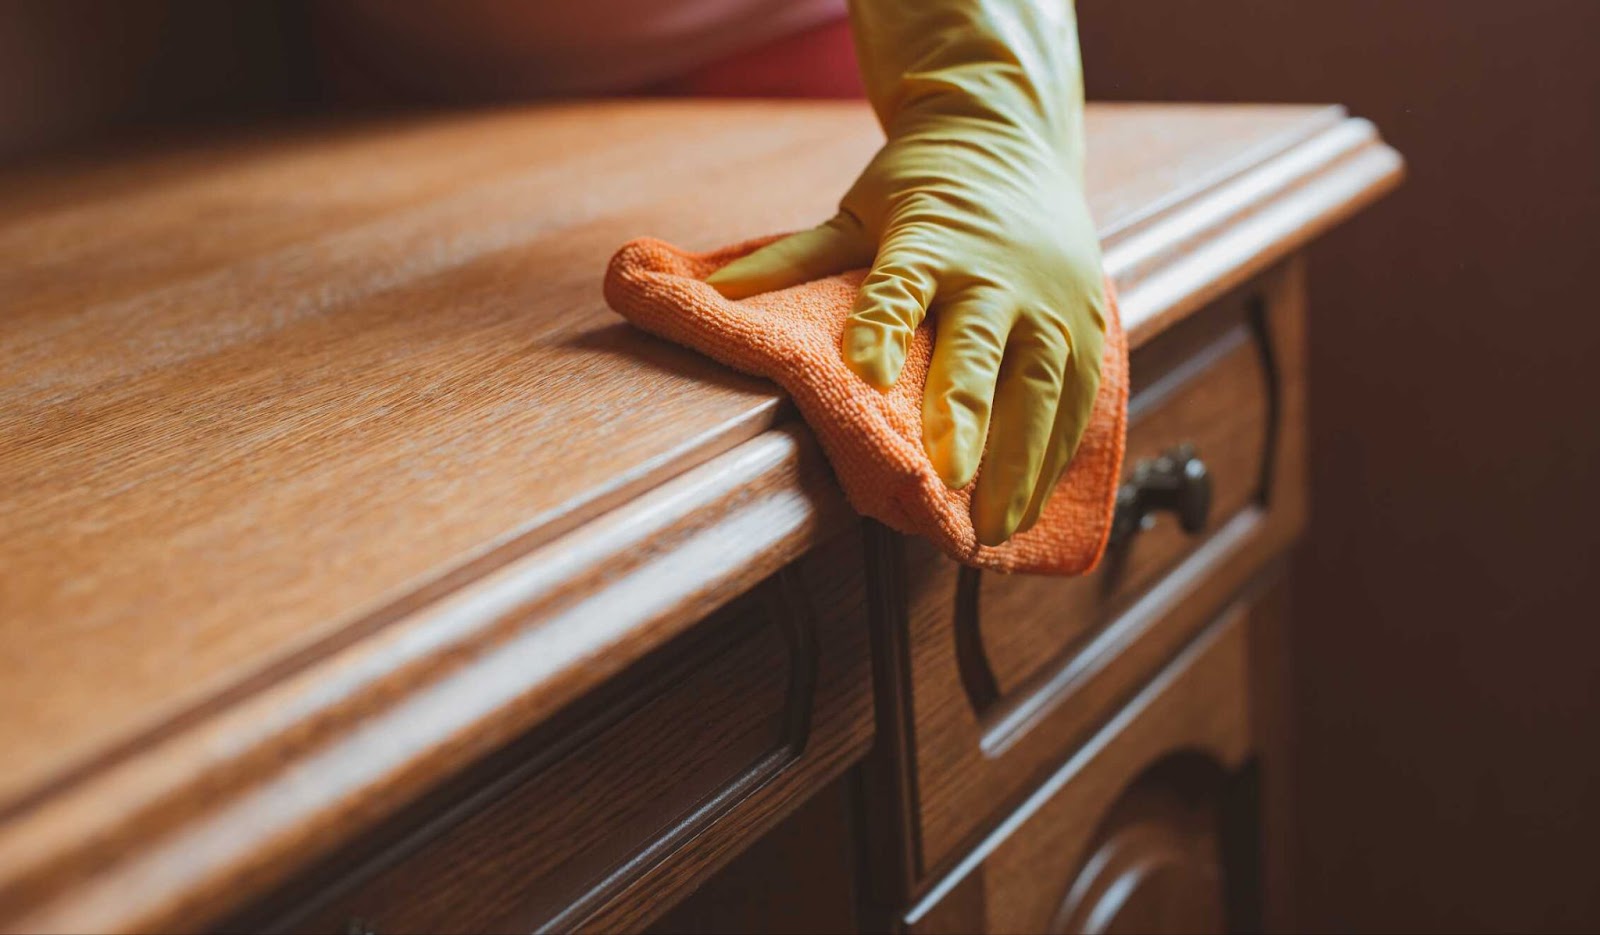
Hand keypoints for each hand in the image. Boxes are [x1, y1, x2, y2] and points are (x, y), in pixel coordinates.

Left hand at [706, 1, 1105, 545]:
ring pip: (1043, 385)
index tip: (864, 372)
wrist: (1011, 138)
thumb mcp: (856, 211)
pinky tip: (1030, 505)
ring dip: (1022, 460)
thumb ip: (793, 260)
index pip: (903, 284)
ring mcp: (1053, 302)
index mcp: (933, 236)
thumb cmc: (922, 185)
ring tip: (995, 526)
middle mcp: (1000, 272)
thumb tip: (717, 296)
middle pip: (984, 345)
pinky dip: (1055, 455)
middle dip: (969, 413)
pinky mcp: (1088, 328)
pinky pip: (1077, 400)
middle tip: (949, 481)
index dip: (884, 326)